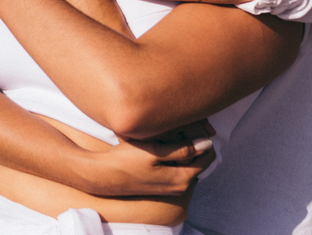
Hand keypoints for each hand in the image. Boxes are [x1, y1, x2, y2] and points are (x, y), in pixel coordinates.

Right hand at [83, 131, 215, 196]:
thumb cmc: (126, 161)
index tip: (193, 123)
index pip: (207, 157)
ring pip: (188, 162)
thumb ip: (182, 149)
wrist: (104, 175)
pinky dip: (175, 154)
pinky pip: (177, 165)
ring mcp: (171, 187)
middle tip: (180, 125)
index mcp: (182, 179)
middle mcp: (180, 186)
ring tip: (168, 132)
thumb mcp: (154, 152)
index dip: (204, 138)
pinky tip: (161, 143)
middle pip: (199, 159)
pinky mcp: (162, 183)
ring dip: (184, 147)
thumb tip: (207, 143)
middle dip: (194, 142)